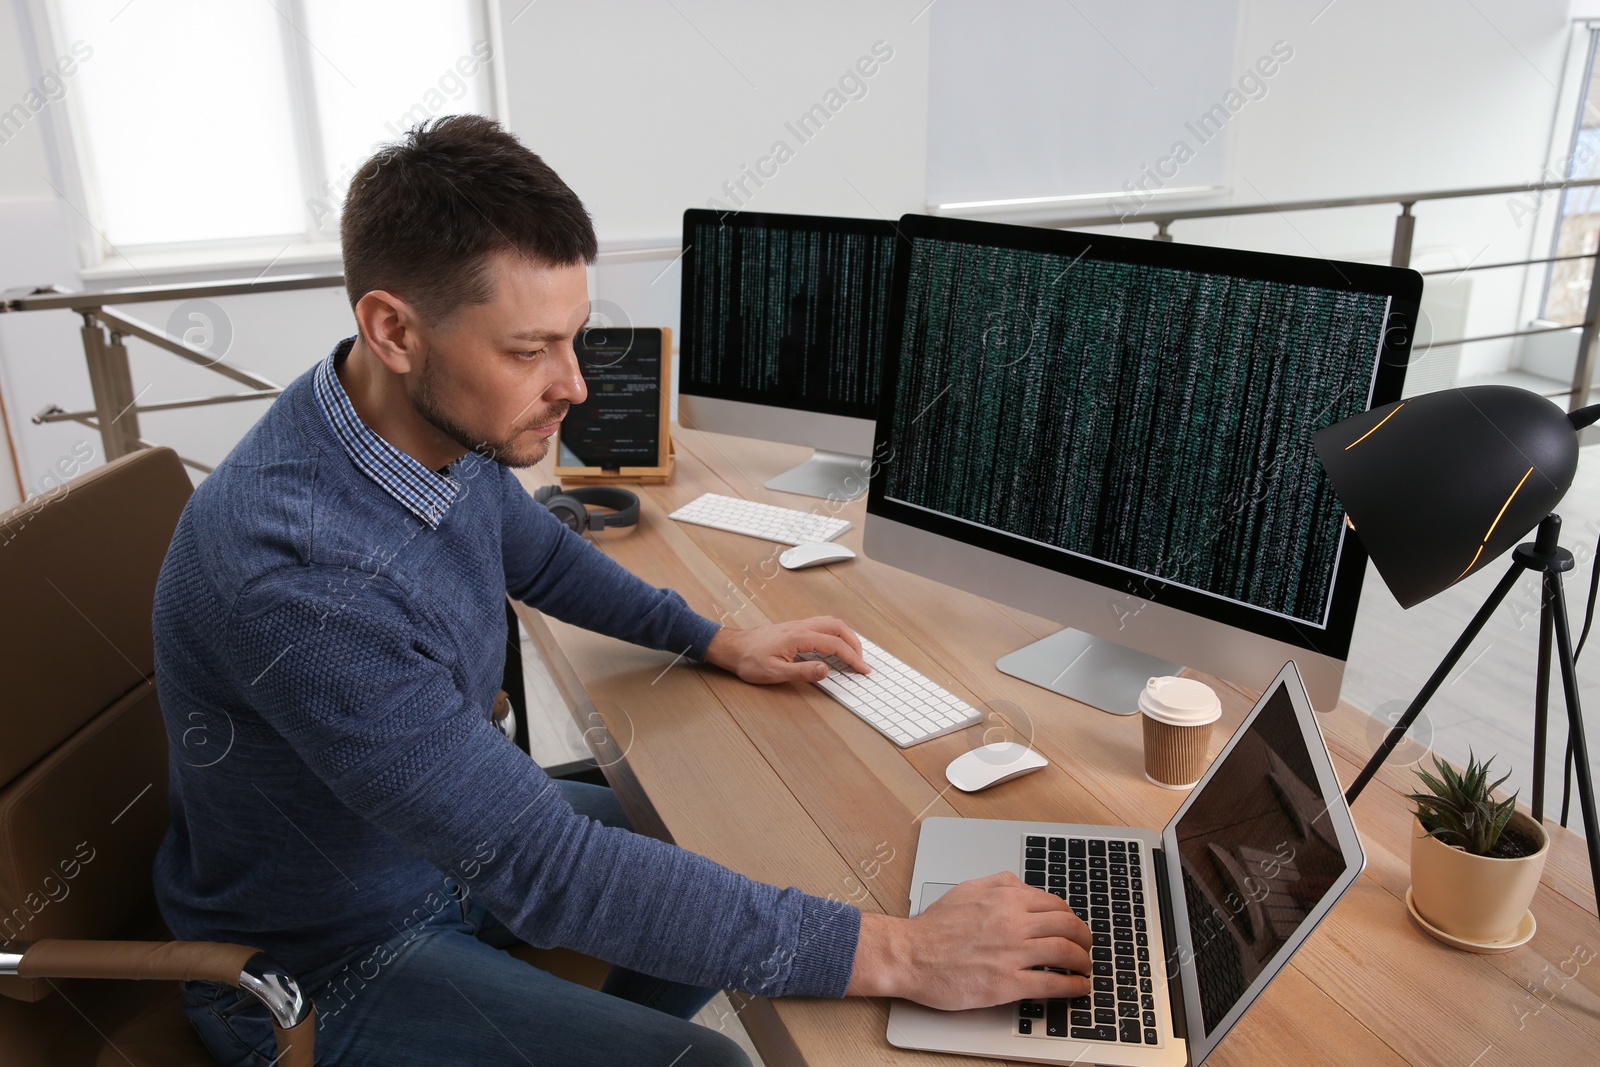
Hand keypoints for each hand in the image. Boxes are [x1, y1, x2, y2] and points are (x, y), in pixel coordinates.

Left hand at [704, 616, 870, 683]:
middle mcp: (801, 627)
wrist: (733, 648)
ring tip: (853, 652)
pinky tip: (834, 644)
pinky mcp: (795, 628)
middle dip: (855, 643)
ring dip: (846, 635)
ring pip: (831, 623)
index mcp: (799, 637)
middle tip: (862, 660)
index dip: (852, 657)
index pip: (835, 645)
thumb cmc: (749, 660)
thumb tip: (826, 670)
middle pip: (838, 627)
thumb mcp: (775, 672)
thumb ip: (802, 671)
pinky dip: (836, 633)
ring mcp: (798, 625)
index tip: (863, 668)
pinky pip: (822, 625)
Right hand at [846, 872, 1092, 1008]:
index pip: (1055, 905)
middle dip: (1084, 938)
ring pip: (1065, 953)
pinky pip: (1052, 983)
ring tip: (1086, 967)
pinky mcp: (1007, 983)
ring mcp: (1011, 953)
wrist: (910, 954)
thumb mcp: (967, 890)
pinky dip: (1072, 986)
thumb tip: (1022, 884)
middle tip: (1087, 946)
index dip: (1071, 917)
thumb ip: (998, 883)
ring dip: (1083, 961)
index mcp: (1005, 898)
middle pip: (1067, 926)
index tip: (1073, 926)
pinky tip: (1078, 987)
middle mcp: (1013, 922)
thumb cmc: (934, 928)